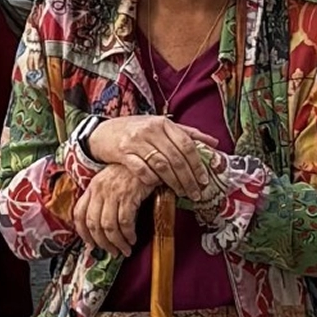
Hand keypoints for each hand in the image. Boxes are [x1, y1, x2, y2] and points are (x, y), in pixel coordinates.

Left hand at [72, 163, 159, 256]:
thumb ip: (102, 200)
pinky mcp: (128, 195)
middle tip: (112, 252)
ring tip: (125, 249)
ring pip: (108, 226)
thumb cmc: (130, 174)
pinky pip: (125, 221)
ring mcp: (113, 193)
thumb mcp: (110, 183)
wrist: (147, 158)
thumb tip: (100, 226)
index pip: (79, 214)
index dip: (83, 233)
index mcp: (92, 188)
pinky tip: (133, 238)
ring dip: (117, 242)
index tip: (90, 245)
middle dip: (102, 243)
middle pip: (93, 224)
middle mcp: (99, 190)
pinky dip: (128, 234)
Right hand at [87, 115, 209, 199]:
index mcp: (163, 123)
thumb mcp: (161, 127)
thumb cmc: (136, 130)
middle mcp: (150, 130)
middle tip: (195, 193)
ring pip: (161, 165)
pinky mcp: (122, 152)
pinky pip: (141, 169)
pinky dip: (152, 179)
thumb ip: (186, 133)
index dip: (198, 164)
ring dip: (174, 182)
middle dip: (188, 178)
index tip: (204, 180)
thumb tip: (214, 142)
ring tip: (181, 193)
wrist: (103, 132)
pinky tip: (158, 186)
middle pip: (176, 157)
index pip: (186, 144)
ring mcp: (135, 141)